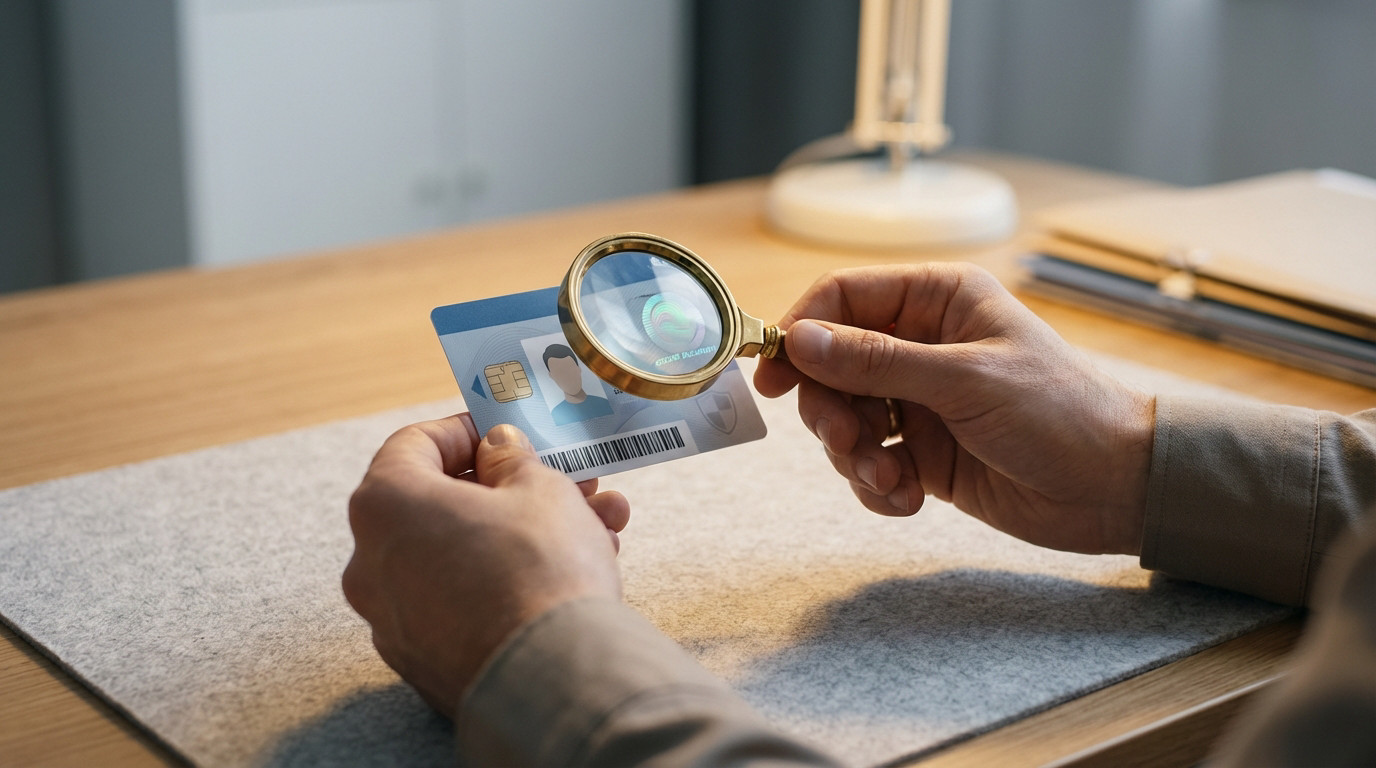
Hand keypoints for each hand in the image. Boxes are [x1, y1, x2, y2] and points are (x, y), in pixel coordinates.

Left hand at [343, 414, 628, 718]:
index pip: (414, 443)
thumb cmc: (540, 567)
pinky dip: (508, 581)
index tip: (509, 431)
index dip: (468, 430)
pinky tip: (572, 575)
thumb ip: (512, 459)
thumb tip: (498, 450)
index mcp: (385, 504)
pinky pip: (463, 603)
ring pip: (461, 556)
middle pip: (443, 504)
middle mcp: (371, 562)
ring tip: (598, 527)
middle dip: (514, 488)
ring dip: (525, 534)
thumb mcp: (539, 488)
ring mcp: (392, 619)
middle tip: (568, 479)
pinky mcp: (422, 662)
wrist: (552, 681)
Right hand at [755, 263, 1153, 555]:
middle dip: (830, 410)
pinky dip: (875, 485)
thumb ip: (876, 362)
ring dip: (854, 456)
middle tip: (846, 442)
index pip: (842, 298)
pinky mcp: (922, 451)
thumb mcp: (964, 380)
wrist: (1114, 489)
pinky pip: (867, 462)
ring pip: (843, 418)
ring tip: (890, 479)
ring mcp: (919, 399)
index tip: (772, 376)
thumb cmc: (1060, 413)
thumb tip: (800, 340)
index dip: (801, 332)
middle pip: (830, 365)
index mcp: (938, 299)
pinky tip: (908, 500)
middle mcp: (922, 343)